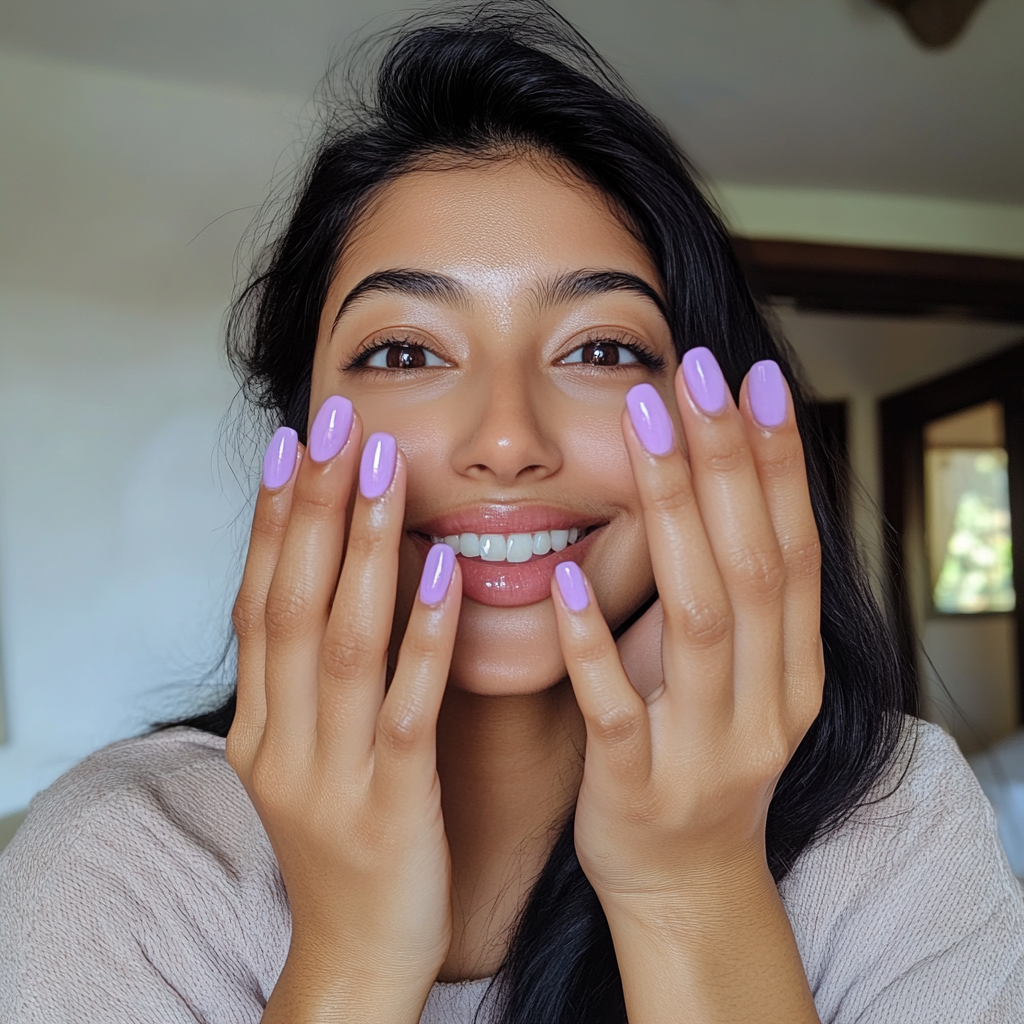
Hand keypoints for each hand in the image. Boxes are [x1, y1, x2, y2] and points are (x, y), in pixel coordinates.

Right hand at [226, 398, 461, 1023]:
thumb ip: (319, 679)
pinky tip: (442, 572)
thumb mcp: (312, 756)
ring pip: (342, 641)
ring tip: (385, 470)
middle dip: (316, 506)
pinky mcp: (387, 807)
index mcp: (261, 723)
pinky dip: (421, 637)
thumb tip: (345, 585)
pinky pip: (406, 709)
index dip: (276, 518)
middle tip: (337, 423)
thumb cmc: (347, 846)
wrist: (356, 959)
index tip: (295, 443)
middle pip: (293, 601)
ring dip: (365, 548)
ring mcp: (329, 774)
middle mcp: (280, 739)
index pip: (260, 600)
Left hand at [552, 351, 822, 1020]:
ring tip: (644, 429)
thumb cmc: (689, 748)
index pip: (792, 543)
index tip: (754, 376)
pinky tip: (564, 578)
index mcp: (792, 664)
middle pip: (752, 562)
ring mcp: (706, 748)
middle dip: (727, 460)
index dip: (777, 459)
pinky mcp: (639, 788)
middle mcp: (766, 702)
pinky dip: (594, 641)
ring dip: (673, 516)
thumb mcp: (724, 667)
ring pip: (699, 620)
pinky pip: (616, 709)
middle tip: (698, 371)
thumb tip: (702, 473)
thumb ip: (719, 585)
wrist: (681, 881)